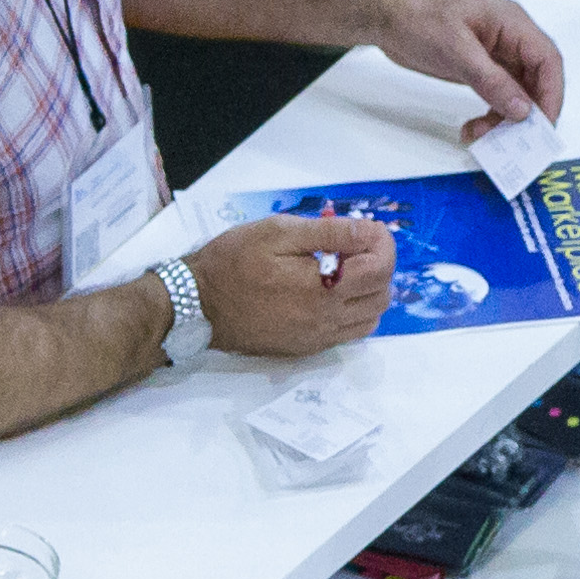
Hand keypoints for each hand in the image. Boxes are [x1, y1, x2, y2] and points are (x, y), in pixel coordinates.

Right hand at [188, 215, 393, 356]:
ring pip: (370, 318)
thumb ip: (330, 233)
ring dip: (369, 291)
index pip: (380, 268)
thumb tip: (369, 231)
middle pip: (381, 295)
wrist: (196, 305)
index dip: (382, 244)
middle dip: (378, 266)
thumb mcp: (278, 232)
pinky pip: (348, 332)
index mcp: (322, 289)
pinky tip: (330, 292)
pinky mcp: (305, 348)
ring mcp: (317, 338)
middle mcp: (326, 320)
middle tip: (352, 247)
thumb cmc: (232, 261)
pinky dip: (353, 310)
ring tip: (343, 269)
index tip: (367, 230)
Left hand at [379, 0, 565, 126]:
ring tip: (481, 135)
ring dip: (505, 118)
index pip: (548, 60)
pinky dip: (490, 115)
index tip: (543, 126)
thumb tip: (523, 109)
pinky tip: (473, 128)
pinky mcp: (480, 68)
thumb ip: (491, 80)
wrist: (386, 13)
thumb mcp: (455, 49)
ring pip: (517, 93)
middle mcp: (510, 39)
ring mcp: (495, 55)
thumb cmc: (419, 16)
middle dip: (528, 113)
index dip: (552, 94)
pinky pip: (498, 96)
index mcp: (512, 23)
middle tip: (514, 141)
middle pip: (537, 80)